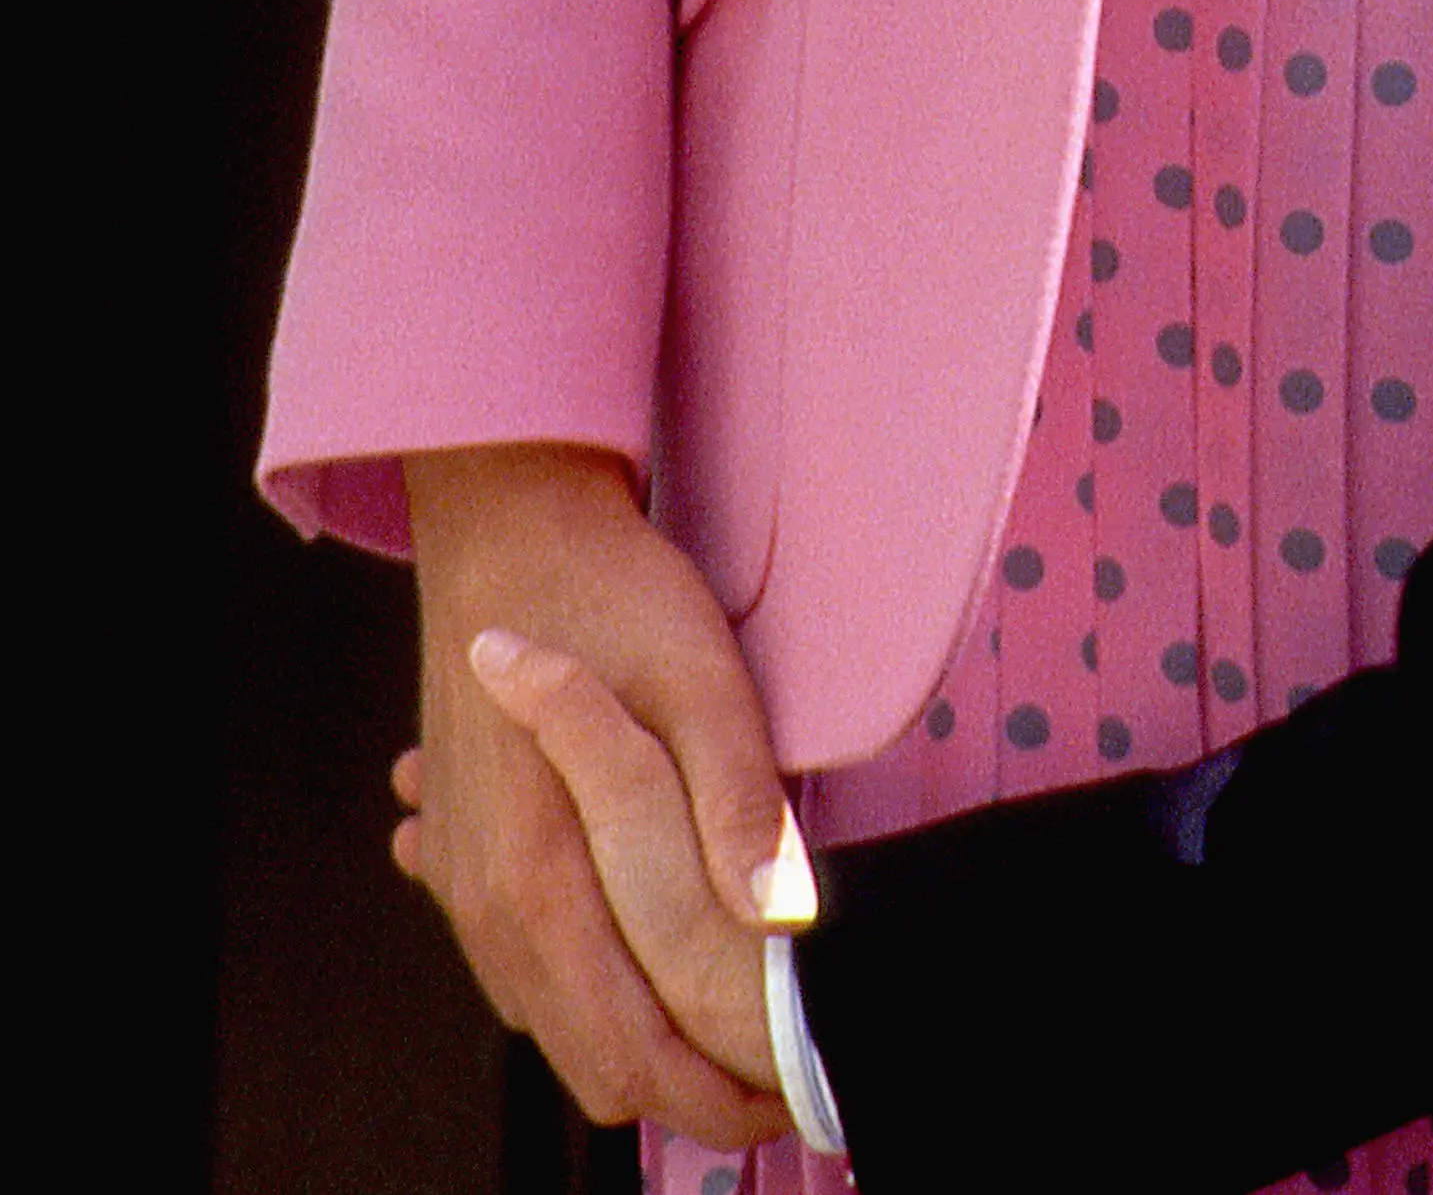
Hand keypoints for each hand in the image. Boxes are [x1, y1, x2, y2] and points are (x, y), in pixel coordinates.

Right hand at [464, 626, 797, 1098]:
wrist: (503, 524)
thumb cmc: (612, 596)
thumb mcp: (707, 683)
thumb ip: (740, 809)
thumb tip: (782, 926)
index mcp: (543, 884)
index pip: (629, 1056)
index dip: (712, 1099)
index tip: (785, 1100)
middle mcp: (487, 909)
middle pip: (588, 1061)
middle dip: (682, 1087)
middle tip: (772, 1068)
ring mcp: (460, 886)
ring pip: (549, 1020)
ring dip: (632, 1036)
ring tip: (723, 1013)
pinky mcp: (454, 856)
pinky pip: (518, 966)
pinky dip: (580, 986)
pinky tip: (637, 950)